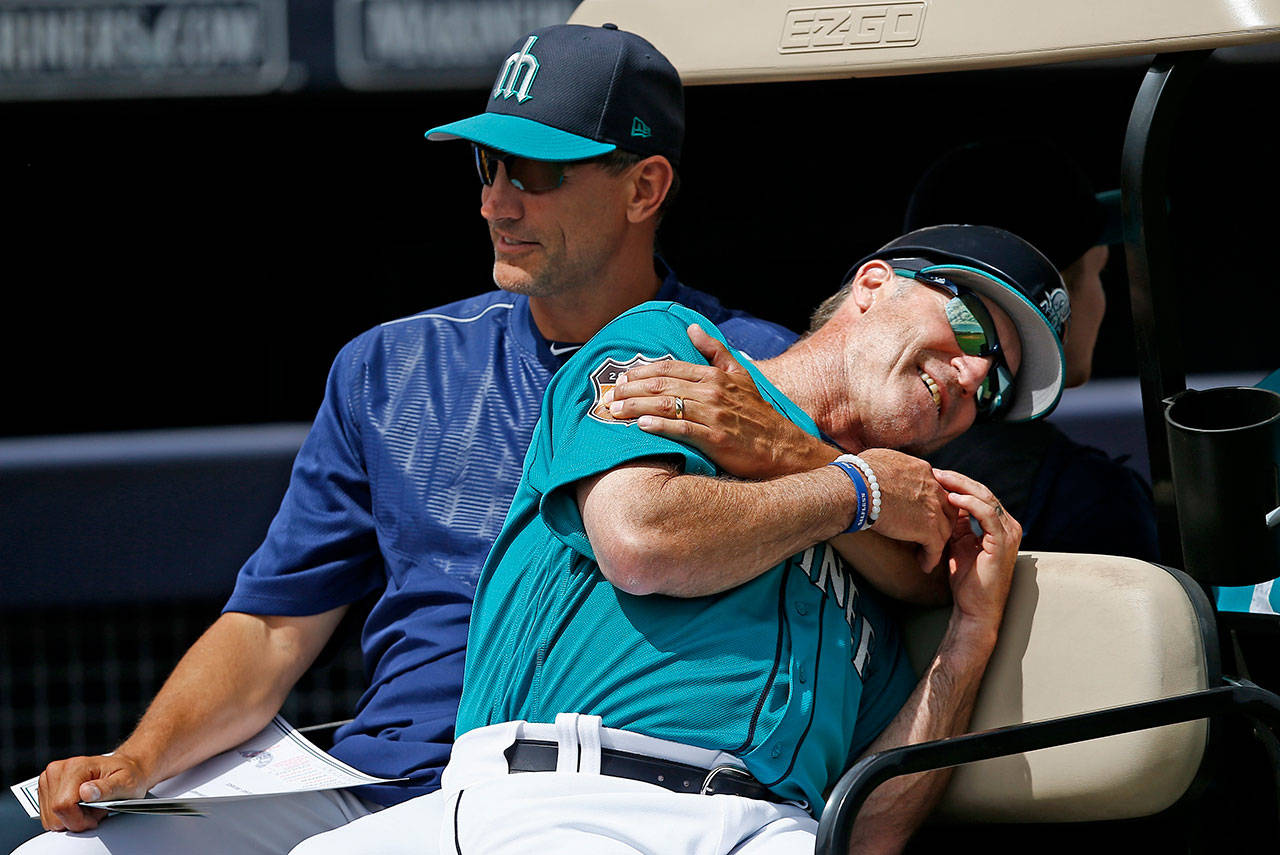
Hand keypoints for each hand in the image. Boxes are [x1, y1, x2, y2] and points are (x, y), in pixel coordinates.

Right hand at [37, 752, 149, 831]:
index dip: (78, 820)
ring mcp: (49, 779)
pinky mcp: (46, 789)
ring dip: (71, 819)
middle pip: (54, 815)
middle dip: (76, 820)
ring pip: (50, 818)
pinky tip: (80, 807)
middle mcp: (57, 771)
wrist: (123, 768)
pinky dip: (65, 817)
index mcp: (74, 767)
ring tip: (90, 807)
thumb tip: (86, 792)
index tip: (94, 819)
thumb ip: (106, 788)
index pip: (62, 805)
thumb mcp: (125, 782)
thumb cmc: (126, 774)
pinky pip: (49, 816)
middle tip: (96, 811)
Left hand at [604, 323, 834, 478]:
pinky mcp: (717, 438)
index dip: (641, 372)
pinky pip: (682, 429)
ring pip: (666, 405)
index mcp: (715, 375)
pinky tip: (641, 426)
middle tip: (607, 397)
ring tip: (614, 412)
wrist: (783, 448)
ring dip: (635, 407)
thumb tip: (692, 330)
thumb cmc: (758, 414)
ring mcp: (714, 415)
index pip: (669, 368)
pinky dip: (660, 425)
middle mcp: (712, 391)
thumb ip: (715, 351)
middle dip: (629, 390)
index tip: (620, 380)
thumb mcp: (740, 375)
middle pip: (661, 385)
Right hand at [856, 449, 955, 572]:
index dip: (931, 502)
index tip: (923, 512)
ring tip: (927, 553)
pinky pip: (935, 548)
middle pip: (947, 508)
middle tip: (931, 533)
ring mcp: (933, 508)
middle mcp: (933, 487)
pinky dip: (931, 558)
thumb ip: (892, 465)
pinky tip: (924, 566)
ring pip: (945, 529)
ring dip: (937, 542)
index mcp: (922, 471)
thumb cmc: (859, 474)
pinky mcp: (928, 528)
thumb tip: (881, 470)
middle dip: (942, 521)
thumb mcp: (881, 459)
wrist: (857, 488)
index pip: (936, 489)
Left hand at [934, 468, 1020, 630]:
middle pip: (983, 492)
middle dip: (957, 480)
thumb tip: (939, 502)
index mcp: (999, 525)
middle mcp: (1008, 526)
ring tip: (940, 480)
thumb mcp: (957, 544)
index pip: (979, 494)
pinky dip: (970, 503)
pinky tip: (952, 498)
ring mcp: (1008, 534)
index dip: (957, 482)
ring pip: (986, 499)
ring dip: (961, 486)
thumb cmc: (966, 580)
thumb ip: (955, 523)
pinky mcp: (1003, 543)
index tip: (933, 476)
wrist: (974, 609)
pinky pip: (988, 515)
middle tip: (934, 471)